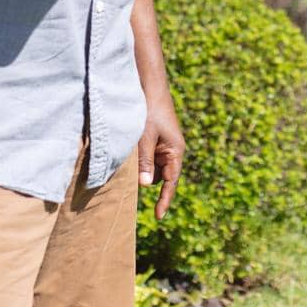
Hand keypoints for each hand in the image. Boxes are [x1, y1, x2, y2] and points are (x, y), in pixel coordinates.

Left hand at [136, 91, 184, 219]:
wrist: (150, 88)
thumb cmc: (150, 112)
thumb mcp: (145, 138)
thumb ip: (145, 162)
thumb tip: (146, 186)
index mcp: (175, 152)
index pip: (171, 182)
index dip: (164, 200)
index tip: (158, 217)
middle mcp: (172, 152)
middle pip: (160, 177)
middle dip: (147, 179)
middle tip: (131, 177)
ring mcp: (163, 147)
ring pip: (151, 168)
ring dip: (141, 168)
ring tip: (131, 155)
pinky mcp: (154, 142)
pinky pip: (147, 158)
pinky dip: (139, 160)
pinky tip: (130, 151)